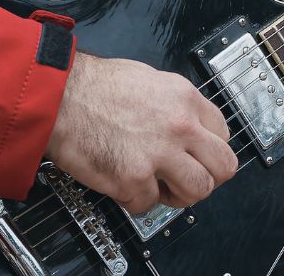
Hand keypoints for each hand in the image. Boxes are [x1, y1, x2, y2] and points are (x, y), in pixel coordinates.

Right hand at [44, 53, 236, 213]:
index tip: (198, 157)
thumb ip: (175, 105)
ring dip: (178, 195)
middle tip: (186, 179)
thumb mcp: (150, 79)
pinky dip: (135, 199)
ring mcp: (160, 154)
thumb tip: (187, 125)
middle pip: (223, 167)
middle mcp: (180, 126)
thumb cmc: (94, 87)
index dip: (210, 150)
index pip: (224, 134)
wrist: (59, 97)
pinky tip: (123, 183)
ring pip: (198, 191)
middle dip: (207, 177)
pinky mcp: (134, 178)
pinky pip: (149, 204)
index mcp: (185, 99)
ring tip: (158, 186)